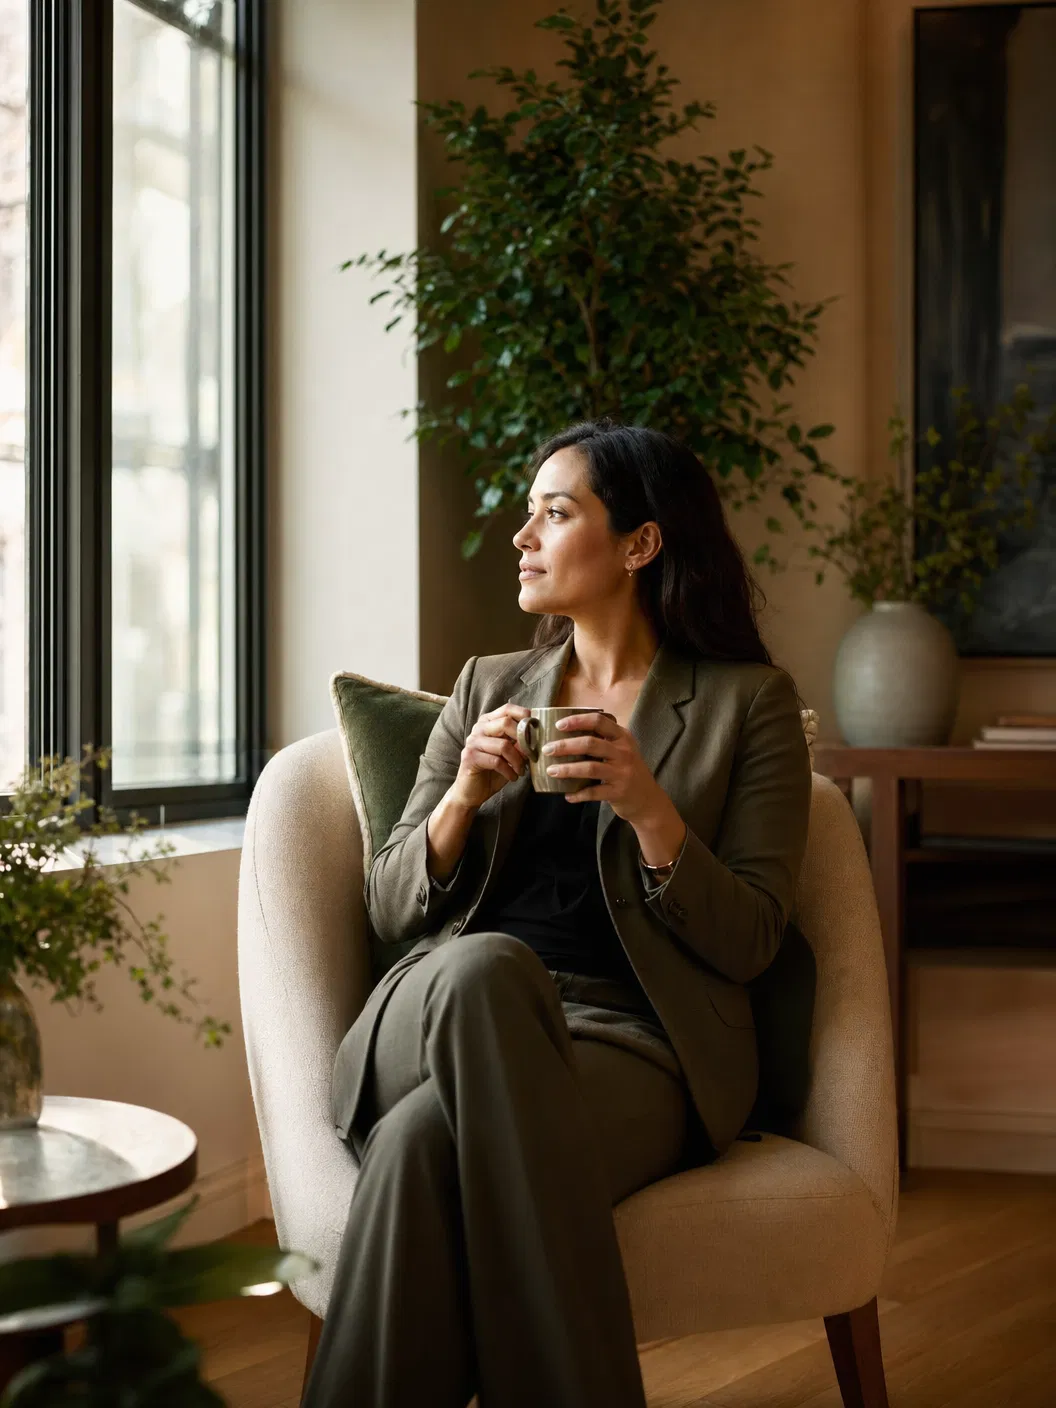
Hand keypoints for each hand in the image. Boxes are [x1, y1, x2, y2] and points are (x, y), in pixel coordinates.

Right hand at [449, 703, 530, 810]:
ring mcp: (473, 742)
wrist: (471, 792)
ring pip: (504, 745)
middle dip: (523, 740)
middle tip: (530, 755)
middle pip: (506, 723)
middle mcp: (478, 728)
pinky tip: (512, 777)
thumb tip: (535, 737)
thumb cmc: (492, 771)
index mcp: (488, 722)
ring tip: (521, 771)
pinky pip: (496, 761)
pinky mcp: (470, 757)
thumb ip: (519, 744)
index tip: (536, 729)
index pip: (507, 709)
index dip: (524, 715)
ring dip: (518, 761)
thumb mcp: (509, 755)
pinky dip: (509, 771)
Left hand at [542, 713, 666, 824]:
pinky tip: (567, 795)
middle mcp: (624, 752)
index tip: (559, 725)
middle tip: (547, 749)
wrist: (648, 799)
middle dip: (565, 746)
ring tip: (551, 771)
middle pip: (591, 744)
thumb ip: (602, 740)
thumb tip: (565, 734)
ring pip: (590, 768)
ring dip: (567, 769)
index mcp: (623, 737)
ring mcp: (622, 773)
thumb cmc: (627, 770)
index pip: (599, 722)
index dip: (578, 721)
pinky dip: (578, 794)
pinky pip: (594, 792)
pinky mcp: (619, 792)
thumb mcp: (622, 750)